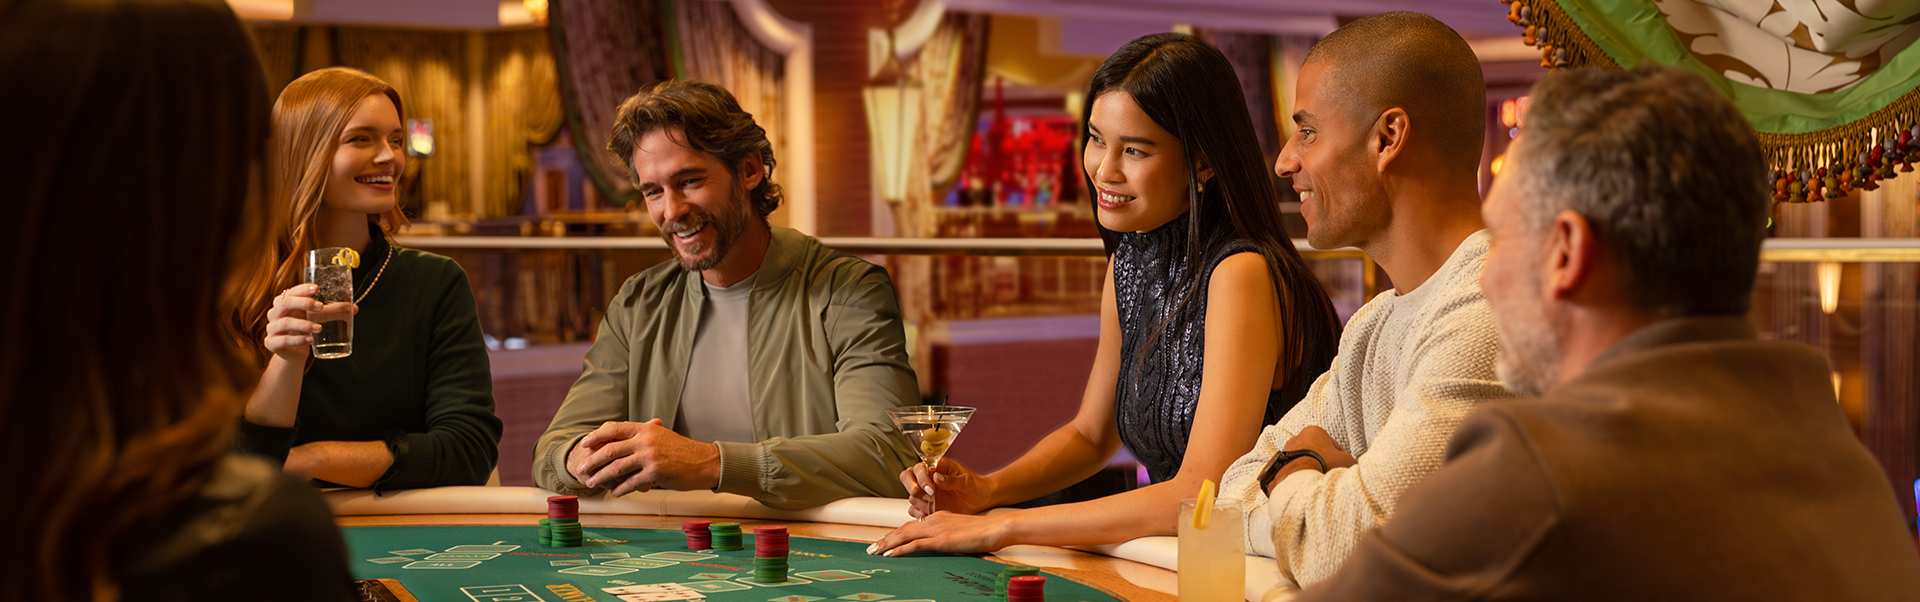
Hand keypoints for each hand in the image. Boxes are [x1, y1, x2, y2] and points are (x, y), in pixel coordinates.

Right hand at [263, 284, 355, 360]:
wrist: (293, 353)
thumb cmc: (304, 329)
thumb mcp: (318, 318)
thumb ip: (333, 311)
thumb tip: (354, 308)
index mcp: (284, 303)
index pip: (290, 291)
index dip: (302, 289)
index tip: (317, 289)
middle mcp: (275, 313)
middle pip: (284, 303)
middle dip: (303, 303)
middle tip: (320, 307)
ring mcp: (272, 328)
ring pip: (284, 322)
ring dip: (303, 324)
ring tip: (319, 328)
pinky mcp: (272, 343)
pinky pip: (282, 340)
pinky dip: (297, 340)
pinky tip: (310, 340)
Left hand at [566, 419, 720, 494]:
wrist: (705, 462)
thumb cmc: (683, 451)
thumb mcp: (662, 436)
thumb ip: (643, 435)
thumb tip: (621, 439)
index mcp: (645, 429)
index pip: (614, 429)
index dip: (596, 436)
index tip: (584, 444)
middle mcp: (645, 440)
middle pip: (610, 450)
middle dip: (593, 461)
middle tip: (582, 470)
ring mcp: (650, 456)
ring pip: (616, 468)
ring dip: (601, 477)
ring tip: (592, 483)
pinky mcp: (655, 473)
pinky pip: (631, 483)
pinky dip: (620, 489)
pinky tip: (614, 493)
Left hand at [866, 511, 1012, 556]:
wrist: (996, 528)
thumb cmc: (984, 532)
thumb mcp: (962, 532)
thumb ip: (949, 536)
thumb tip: (943, 544)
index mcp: (938, 517)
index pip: (911, 526)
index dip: (896, 534)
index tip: (885, 542)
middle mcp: (933, 520)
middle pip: (903, 529)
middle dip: (885, 539)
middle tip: (870, 548)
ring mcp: (936, 529)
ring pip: (904, 535)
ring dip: (886, 544)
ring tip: (873, 551)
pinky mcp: (941, 540)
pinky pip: (915, 544)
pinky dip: (900, 549)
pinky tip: (890, 554)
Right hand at [900, 459, 992, 518]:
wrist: (982, 500)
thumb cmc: (975, 485)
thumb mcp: (966, 481)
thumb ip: (951, 480)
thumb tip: (936, 477)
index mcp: (936, 468)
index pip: (918, 468)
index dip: (920, 477)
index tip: (931, 488)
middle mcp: (928, 480)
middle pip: (907, 477)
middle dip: (912, 486)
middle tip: (927, 496)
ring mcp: (926, 494)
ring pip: (911, 496)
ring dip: (919, 502)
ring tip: (933, 507)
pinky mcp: (928, 507)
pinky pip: (915, 511)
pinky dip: (920, 514)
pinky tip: (930, 515)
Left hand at [1265, 426, 1357, 494]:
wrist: (1299, 483)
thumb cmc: (1323, 467)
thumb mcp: (1347, 461)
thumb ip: (1351, 460)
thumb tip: (1352, 465)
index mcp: (1313, 431)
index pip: (1332, 444)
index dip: (1340, 458)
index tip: (1343, 468)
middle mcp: (1295, 439)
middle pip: (1315, 453)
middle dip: (1323, 464)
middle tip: (1331, 477)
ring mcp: (1283, 454)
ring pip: (1302, 464)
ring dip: (1310, 472)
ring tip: (1318, 485)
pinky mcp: (1275, 469)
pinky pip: (1290, 475)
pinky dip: (1298, 481)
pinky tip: (1306, 490)